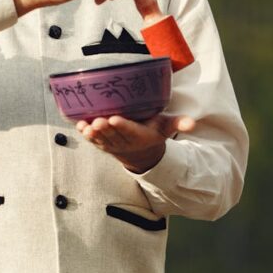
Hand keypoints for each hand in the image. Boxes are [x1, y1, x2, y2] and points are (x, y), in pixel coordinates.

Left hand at [75, 113, 195, 173]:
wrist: (141, 153)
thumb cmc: (152, 132)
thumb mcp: (166, 128)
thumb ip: (178, 124)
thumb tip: (192, 123)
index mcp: (141, 136)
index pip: (131, 131)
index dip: (123, 126)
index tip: (115, 118)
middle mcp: (125, 141)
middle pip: (114, 134)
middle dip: (105, 128)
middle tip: (98, 121)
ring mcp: (112, 144)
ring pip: (102, 139)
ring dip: (93, 133)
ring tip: (86, 126)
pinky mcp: (102, 144)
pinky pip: (94, 140)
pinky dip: (86, 135)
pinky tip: (79, 127)